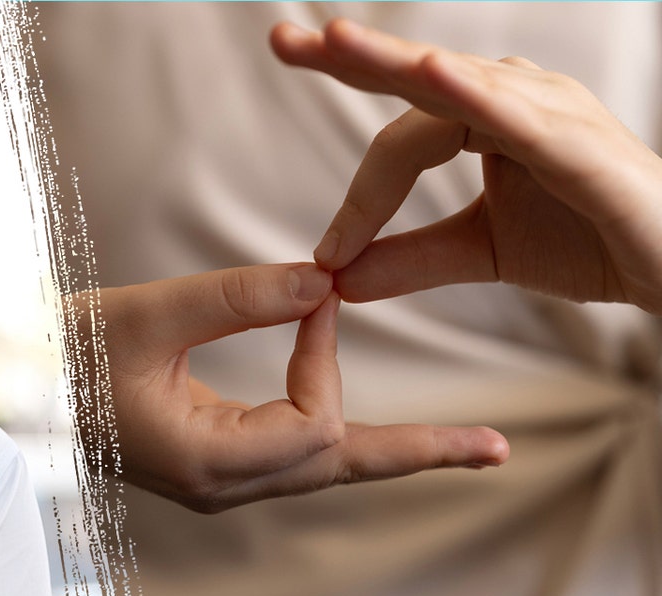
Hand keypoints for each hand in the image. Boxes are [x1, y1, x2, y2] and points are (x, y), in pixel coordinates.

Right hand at [82, 263, 507, 512]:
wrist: (16, 388)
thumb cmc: (66, 355)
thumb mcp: (150, 314)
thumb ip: (239, 297)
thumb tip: (326, 280)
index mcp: (203, 462)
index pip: (311, 425)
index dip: (325, 357)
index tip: (315, 296)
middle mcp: (217, 486)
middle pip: (338, 473)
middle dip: (416, 453)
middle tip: (494, 449)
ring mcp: (214, 482)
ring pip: (318, 469)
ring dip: (383, 449)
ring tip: (461, 446)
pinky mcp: (210, 463)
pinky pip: (289, 455)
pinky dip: (330, 426)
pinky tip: (362, 419)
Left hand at [271, 18, 661, 313]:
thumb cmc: (588, 240)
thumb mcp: (480, 253)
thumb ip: (412, 259)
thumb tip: (337, 278)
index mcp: (482, 120)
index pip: (399, 141)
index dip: (358, 197)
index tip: (327, 253)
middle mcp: (510, 100)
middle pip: (415, 76)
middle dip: (347, 58)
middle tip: (283, 42)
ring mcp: (547, 110)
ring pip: (456, 82)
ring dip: (392, 62)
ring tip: (334, 42)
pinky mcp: (579, 141)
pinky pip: (518, 113)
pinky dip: (474, 94)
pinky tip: (430, 76)